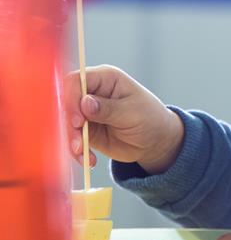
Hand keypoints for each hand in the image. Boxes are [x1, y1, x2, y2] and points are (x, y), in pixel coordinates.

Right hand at [64, 64, 183, 173]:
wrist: (156, 141)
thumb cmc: (150, 118)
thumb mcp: (132, 112)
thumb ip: (108, 108)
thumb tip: (85, 103)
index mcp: (105, 78)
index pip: (75, 81)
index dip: (71, 99)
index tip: (77, 121)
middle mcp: (91, 92)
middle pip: (65, 103)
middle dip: (68, 125)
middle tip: (78, 144)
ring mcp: (86, 112)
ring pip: (65, 123)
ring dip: (71, 141)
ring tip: (83, 154)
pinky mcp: (85, 130)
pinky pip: (72, 139)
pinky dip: (77, 151)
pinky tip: (89, 160)